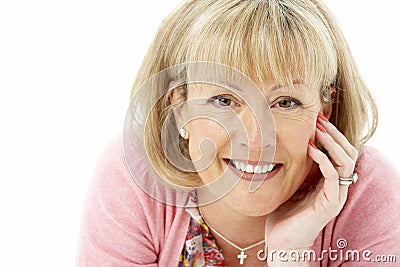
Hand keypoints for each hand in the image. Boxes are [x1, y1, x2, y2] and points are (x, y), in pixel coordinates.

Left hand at [264, 114, 357, 262]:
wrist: (281, 241)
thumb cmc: (284, 213)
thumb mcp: (292, 184)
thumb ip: (298, 168)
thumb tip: (291, 145)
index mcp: (328, 182)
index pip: (339, 152)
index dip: (331, 135)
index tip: (316, 119)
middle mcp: (336, 187)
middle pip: (348, 152)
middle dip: (334, 133)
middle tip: (319, 118)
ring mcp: (335, 195)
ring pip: (346, 161)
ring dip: (333, 142)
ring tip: (318, 129)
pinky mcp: (330, 203)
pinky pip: (333, 175)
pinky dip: (324, 159)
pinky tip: (311, 149)